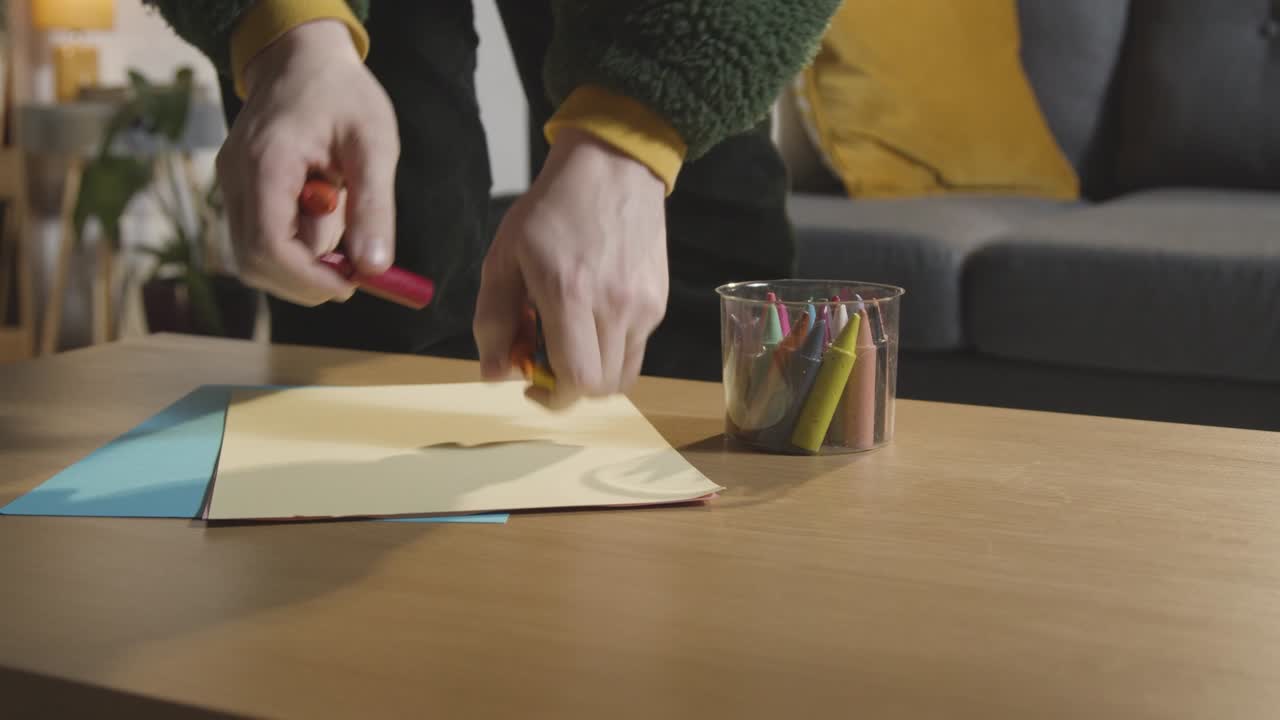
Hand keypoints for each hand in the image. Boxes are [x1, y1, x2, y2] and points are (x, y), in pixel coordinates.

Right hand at [218, 20, 398, 305]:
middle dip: (305, 281)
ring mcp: (230, 184)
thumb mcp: (374, 144)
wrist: (302, 58)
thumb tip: (375, 267)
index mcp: (266, 163)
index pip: (268, 248)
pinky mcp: (236, 188)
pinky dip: (293, 245)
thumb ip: (374, 207)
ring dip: (300, 263)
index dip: (308, 279)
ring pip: (253, 256)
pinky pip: (257, 236)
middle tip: (354, 273)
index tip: (351, 284)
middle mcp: (235, 178)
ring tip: (340, 221)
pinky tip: (322, 212)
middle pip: (254, 262)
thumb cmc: (343, 94)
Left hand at [474, 128, 668, 406]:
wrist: (613, 167)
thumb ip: (493, 320)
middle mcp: (614, 306)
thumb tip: (494, 374)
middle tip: (547, 359)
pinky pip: (635, 347)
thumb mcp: (503, 257)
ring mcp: (643, 306)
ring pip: (623, 375)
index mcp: (569, 294)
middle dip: (570, 387)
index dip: (554, 398)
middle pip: (602, 387)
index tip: (533, 384)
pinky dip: (612, 348)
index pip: (577, 379)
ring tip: (572, 338)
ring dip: (594, 371)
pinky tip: (594, 315)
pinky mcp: (658, 301)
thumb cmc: (550, 210)